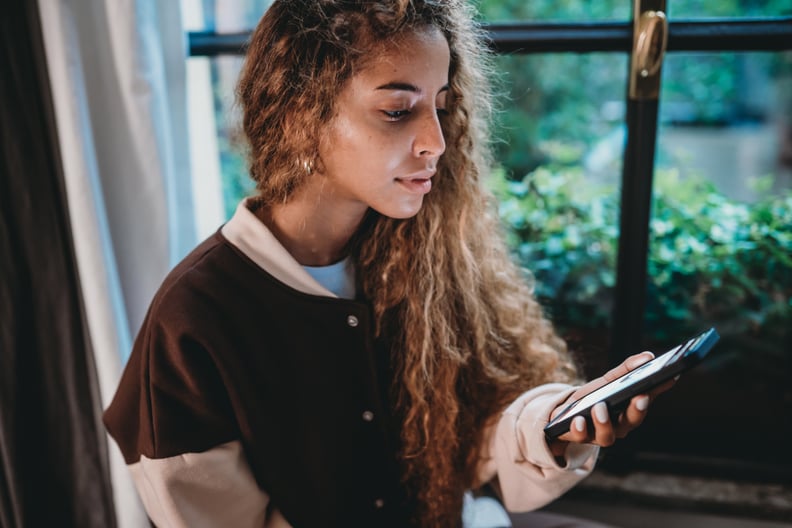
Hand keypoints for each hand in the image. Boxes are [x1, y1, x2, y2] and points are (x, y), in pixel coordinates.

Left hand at [547, 351, 675, 456]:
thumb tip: (648, 357)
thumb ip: (627, 370)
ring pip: (608, 435)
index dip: (659, 388)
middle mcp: (620, 426)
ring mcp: (600, 434)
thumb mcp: (609, 381)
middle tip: (641, 396)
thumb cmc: (594, 398)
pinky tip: (578, 420)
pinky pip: (581, 436)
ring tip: (600, 407)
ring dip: (605, 422)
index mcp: (630, 410)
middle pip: (632, 421)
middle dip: (638, 409)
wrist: (566, 415)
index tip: (670, 376)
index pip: (648, 398)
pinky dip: (580, 429)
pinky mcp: (580, 436)